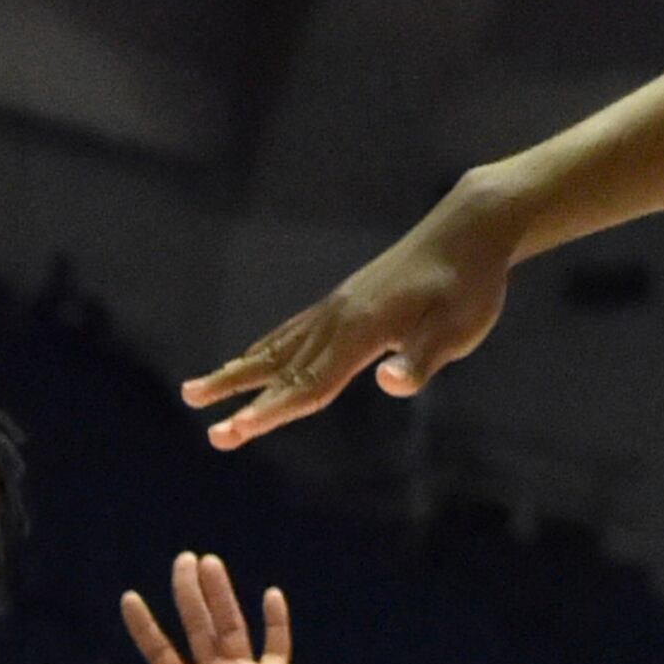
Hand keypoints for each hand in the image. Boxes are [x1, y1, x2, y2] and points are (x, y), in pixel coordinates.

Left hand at [93, 559, 298, 663]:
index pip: (160, 649)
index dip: (145, 625)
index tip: (129, 598)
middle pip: (198, 626)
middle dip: (189, 594)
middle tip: (182, 560)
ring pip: (232, 627)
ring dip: (222, 597)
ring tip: (211, 564)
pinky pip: (276, 647)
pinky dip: (275, 622)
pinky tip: (270, 595)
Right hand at [187, 193, 512, 450]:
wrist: (468, 230)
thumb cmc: (469, 284)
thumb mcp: (459, 328)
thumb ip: (420, 360)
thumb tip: (389, 384)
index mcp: (365, 328)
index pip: (313, 382)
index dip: (275, 412)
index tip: (236, 431)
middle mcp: (340, 316)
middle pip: (285, 370)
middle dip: (244, 403)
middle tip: (211, 434)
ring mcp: (337, 307)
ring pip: (277, 348)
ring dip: (236, 375)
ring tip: (194, 392)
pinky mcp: (344, 302)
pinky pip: (291, 332)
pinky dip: (262, 351)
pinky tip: (248, 361)